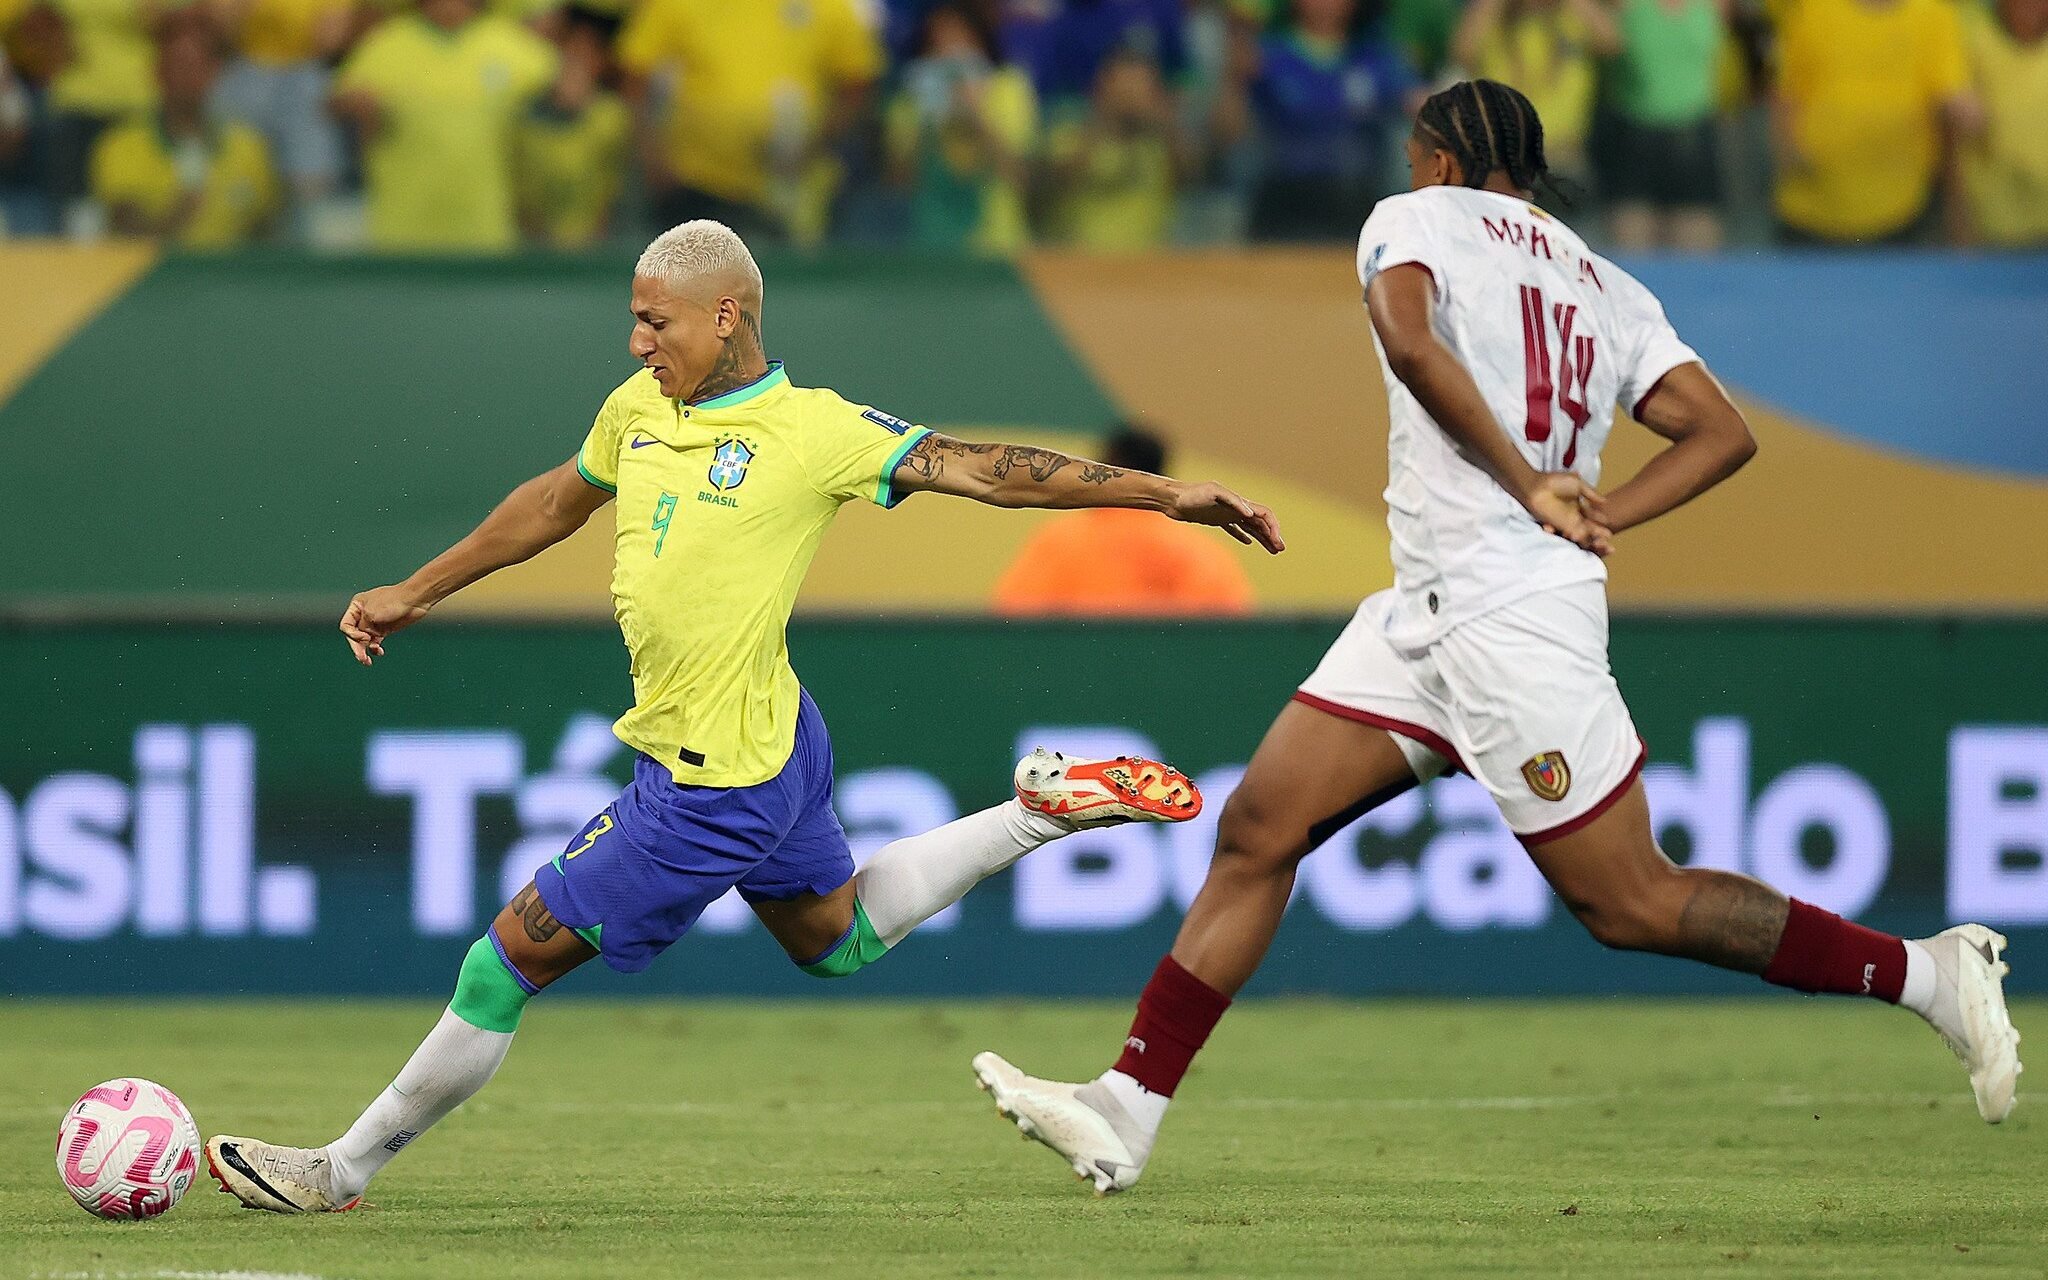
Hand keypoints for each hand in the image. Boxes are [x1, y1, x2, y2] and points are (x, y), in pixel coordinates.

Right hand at [340, 584, 431, 665]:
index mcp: (356, 606)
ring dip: (365, 651)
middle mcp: (363, 615)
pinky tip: (379, 652)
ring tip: (368, 661)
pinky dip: (375, 649)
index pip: (346, 625)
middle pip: (354, 635)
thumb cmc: (394, 600)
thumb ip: (362, 626)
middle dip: (357, 647)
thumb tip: (361, 637)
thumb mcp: (371, 613)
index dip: (352, 635)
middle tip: (362, 657)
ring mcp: (374, 623)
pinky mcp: (384, 629)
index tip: (365, 638)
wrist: (414, 600)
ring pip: (364, 641)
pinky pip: (374, 642)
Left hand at [1168, 481, 1284, 553]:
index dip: (1273, 527)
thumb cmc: (1191, 494)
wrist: (1172, 499)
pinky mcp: (1215, 520)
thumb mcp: (1213, 492)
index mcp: (1238, 502)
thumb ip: (1232, 501)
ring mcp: (1226, 514)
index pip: (1264, 514)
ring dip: (1262, 538)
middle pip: (1260, 523)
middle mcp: (1235, 508)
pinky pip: (1234, 529)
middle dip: (1272, 536)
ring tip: (1272, 550)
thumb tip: (1250, 513)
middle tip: (1280, 550)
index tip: (1276, 542)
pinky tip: (1248, 542)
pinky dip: (1243, 535)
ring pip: (1250, 527)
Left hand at [1527, 472, 1612, 557]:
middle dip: (1598, 533)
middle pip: (1589, 528)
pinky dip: (1574, 536)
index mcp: (1580, 508)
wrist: (1536, 485)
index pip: (1593, 517)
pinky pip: (1567, 534)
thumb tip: (1605, 502)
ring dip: (1589, 537)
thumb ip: (1591, 493)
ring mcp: (1565, 523)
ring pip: (1581, 533)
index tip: (1608, 522)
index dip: (1601, 520)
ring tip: (1597, 541)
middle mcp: (1574, 518)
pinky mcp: (1556, 527)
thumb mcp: (1577, 484)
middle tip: (1608, 537)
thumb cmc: (1555, 482)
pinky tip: (1579, 536)